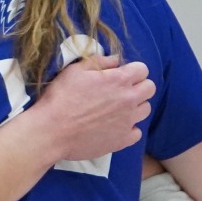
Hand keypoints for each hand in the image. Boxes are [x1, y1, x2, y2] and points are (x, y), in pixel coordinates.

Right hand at [32, 55, 154, 161]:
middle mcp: (129, 100)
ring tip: (117, 110)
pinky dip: (129, 129)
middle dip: (138, 87)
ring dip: (135, 107)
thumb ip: (99, 61)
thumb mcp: (75, 70)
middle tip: (121, 91)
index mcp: (120, 80)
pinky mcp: (122, 140)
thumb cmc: (61, 97)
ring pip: (146, 110)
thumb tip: (115, 60)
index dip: (132, 70)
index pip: (142, 69)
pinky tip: (115, 127)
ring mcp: (128, 122)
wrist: (52, 131)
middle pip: (150, 89)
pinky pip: (137, 132)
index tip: (120, 75)